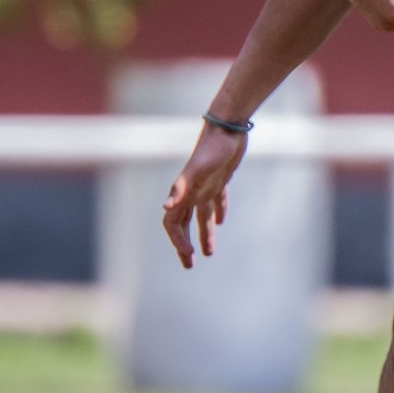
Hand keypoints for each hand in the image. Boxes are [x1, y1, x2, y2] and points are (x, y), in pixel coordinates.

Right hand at [163, 123, 248, 267]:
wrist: (228, 127)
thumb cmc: (212, 147)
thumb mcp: (197, 169)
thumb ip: (181, 186)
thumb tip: (165, 206)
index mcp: (184, 192)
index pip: (172, 223)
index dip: (177, 240)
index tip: (190, 254)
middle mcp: (192, 191)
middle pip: (183, 224)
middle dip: (185, 245)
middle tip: (190, 265)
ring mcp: (205, 185)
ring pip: (200, 215)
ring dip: (204, 234)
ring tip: (210, 253)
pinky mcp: (220, 178)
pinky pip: (216, 199)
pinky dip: (218, 211)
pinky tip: (223, 221)